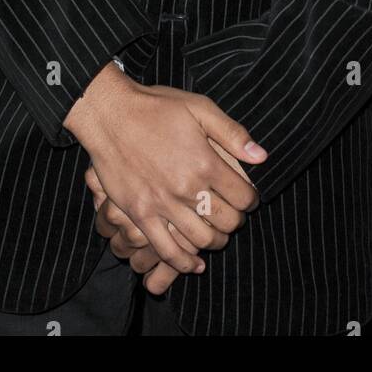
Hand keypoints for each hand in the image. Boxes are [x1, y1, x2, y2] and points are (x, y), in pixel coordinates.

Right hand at [64, 67, 264, 275]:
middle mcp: (186, 187)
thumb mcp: (199, 108)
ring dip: (215, 241)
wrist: (110, 114)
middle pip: (226, 221)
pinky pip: (166, 250)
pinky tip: (195, 263)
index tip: (248, 197)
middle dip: (236, 221)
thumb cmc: (155, 108)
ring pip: (201, 240)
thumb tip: (262, 156)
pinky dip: (184, 263)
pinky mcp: (140, 214)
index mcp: (205, 162)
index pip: (243, 196)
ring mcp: (162, 204)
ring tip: (216, 233)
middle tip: (233, 214)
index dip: (251, 199)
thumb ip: (232, 133)